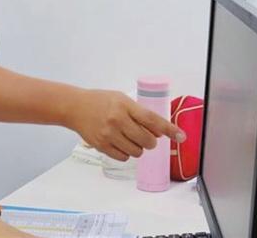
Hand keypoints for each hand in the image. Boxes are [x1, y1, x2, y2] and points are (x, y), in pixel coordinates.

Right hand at [68, 89, 185, 160]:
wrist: (74, 107)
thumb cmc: (100, 101)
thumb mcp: (120, 99)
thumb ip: (138, 112)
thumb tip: (158, 130)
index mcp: (124, 106)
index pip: (152, 120)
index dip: (169, 129)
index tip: (181, 136)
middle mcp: (117, 120)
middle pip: (147, 140)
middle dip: (151, 141)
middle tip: (146, 137)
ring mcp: (109, 134)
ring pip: (137, 152)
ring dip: (138, 148)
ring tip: (129, 139)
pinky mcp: (102, 146)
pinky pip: (124, 157)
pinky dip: (126, 153)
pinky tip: (120, 143)